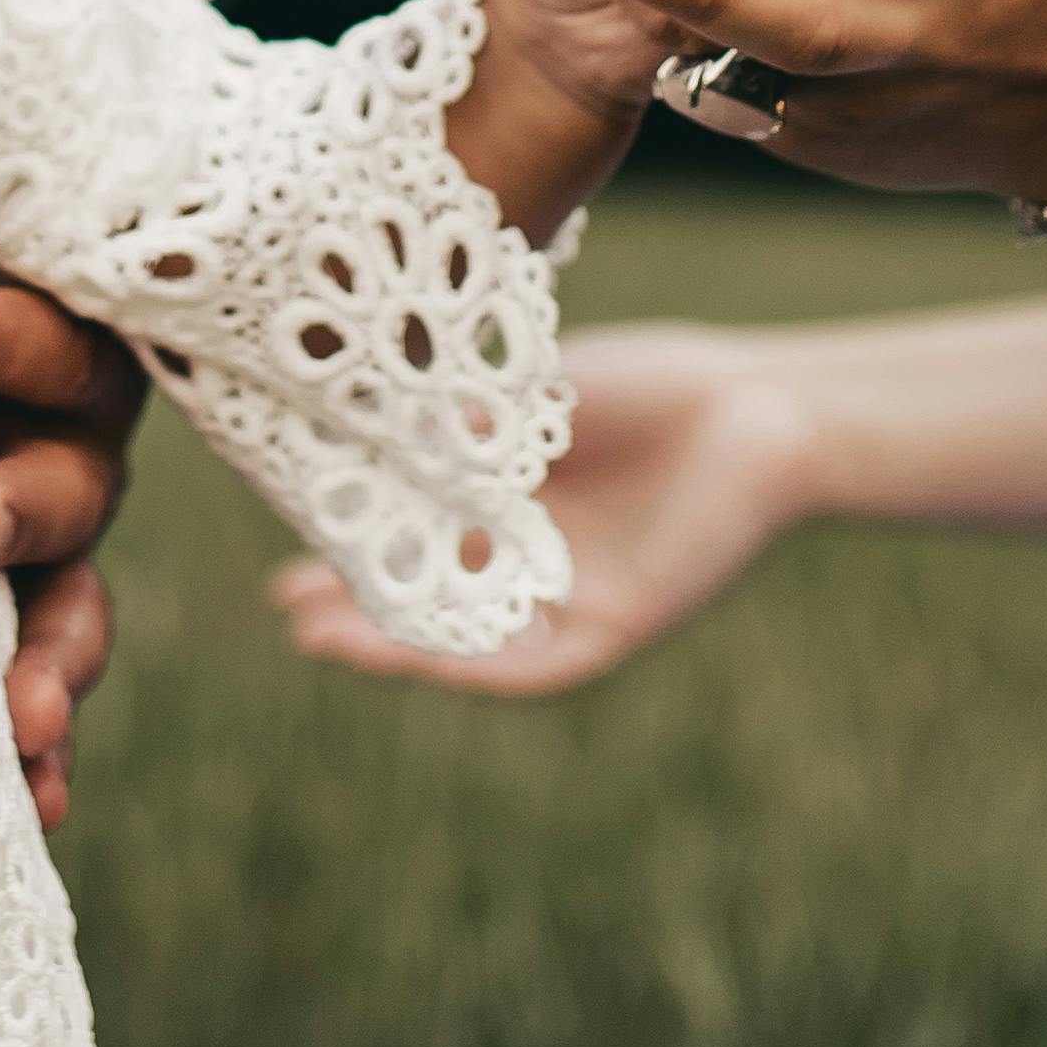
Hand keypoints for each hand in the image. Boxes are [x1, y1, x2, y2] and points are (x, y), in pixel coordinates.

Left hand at [0, 278, 142, 833]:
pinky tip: (35, 804)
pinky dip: (42, 750)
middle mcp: (64, 452)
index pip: (40, 341)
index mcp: (48, 356)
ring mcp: (53, 552)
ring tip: (22, 721)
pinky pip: (45, 692)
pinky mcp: (24, 628)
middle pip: (67, 482)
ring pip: (74, 607)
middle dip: (13, 511)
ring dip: (49, 664)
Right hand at [271, 319, 813, 692]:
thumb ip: (457, 421)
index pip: (415, 525)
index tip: (294, 536)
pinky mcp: (614, 627)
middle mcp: (532, 549)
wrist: (756, 413)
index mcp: (511, 490)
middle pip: (429, 589)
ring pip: (466, 635)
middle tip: (289, 604)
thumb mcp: (531, 397)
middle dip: (358, 600)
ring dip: (394, 642)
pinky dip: (470, 662)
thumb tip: (362, 427)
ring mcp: (569, 593)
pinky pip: (532, 662)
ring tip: (320, 634)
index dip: (355, 535)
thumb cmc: (653, 384)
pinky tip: (414, 655)